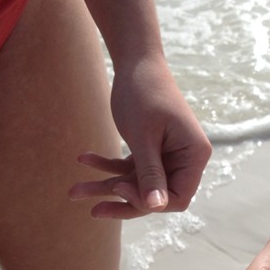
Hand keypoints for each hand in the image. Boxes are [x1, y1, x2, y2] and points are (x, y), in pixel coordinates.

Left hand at [69, 55, 211, 218]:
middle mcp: (186, 159)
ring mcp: (169, 155)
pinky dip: (108, 166)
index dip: (149, 201)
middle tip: (91, 208)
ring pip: (139, 184)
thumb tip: (156, 208)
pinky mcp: (152, 150)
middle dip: (123, 200)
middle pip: (157, 196)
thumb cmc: (143, 94)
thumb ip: (150, 174)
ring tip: (74, 190)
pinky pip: (130, 168)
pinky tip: (84, 158)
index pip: (178, 198)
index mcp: (195, 156)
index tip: (120, 187)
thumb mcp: (143, 137)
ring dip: (107, 186)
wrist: (135, 61)